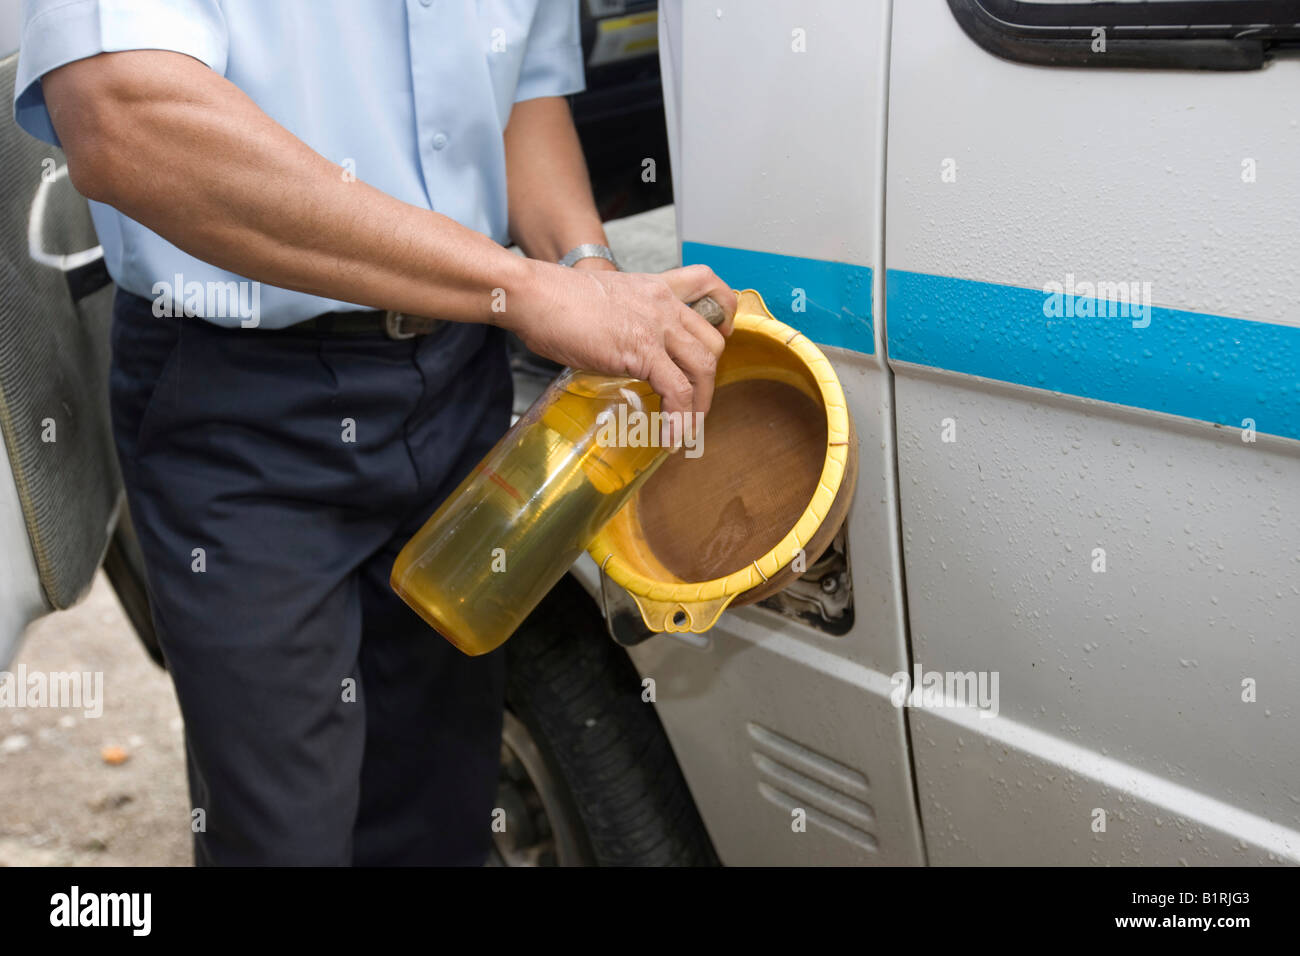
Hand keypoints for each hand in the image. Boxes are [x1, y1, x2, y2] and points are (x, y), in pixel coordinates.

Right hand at [508, 261, 737, 421]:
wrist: (535, 295)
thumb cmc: (556, 301)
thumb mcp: (605, 302)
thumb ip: (626, 322)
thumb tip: (624, 354)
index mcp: (655, 287)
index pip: (708, 284)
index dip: (723, 312)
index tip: (719, 336)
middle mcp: (663, 304)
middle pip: (712, 340)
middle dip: (710, 378)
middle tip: (695, 401)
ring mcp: (656, 327)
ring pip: (703, 368)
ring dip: (700, 405)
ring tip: (687, 429)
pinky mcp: (642, 351)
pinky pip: (677, 391)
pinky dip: (680, 419)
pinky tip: (671, 437)